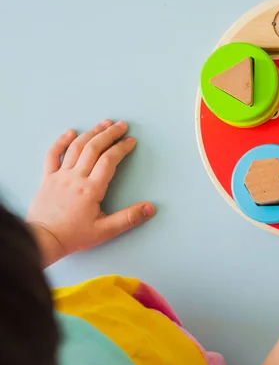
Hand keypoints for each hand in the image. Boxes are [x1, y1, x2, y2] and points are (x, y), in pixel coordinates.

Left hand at [27, 120, 154, 266]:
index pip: (109, 160)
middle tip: (122, 125)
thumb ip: (128, 218)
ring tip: (103, 123)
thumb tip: (150, 208)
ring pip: (76, 147)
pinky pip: (52, 155)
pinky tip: (70, 132)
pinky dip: (61, 141)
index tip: (130, 141)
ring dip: (91, 133)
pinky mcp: (48, 178)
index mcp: (91, 189)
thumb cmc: (73, 236)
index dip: (121, 148)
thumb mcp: (105, 231)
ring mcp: (60, 176)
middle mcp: (75, 178)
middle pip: (94, 148)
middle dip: (109, 134)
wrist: (42, 241)